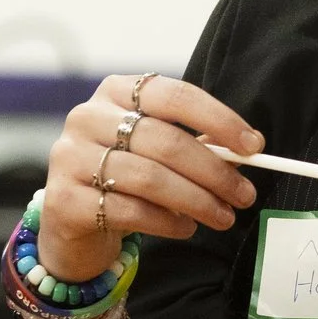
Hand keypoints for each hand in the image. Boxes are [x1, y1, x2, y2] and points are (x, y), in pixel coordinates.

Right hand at [39, 75, 262, 282]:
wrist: (71, 219)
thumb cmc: (124, 175)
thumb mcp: (155, 149)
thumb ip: (197, 143)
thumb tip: (249, 150)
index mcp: (116, 92)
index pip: (175, 96)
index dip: (219, 119)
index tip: (254, 146)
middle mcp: (88, 117)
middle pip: (166, 141)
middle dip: (214, 171)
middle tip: (244, 195)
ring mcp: (70, 157)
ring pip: (150, 178)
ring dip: (197, 201)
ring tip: (222, 217)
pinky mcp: (64, 199)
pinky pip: (129, 210)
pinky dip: (167, 221)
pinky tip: (186, 227)